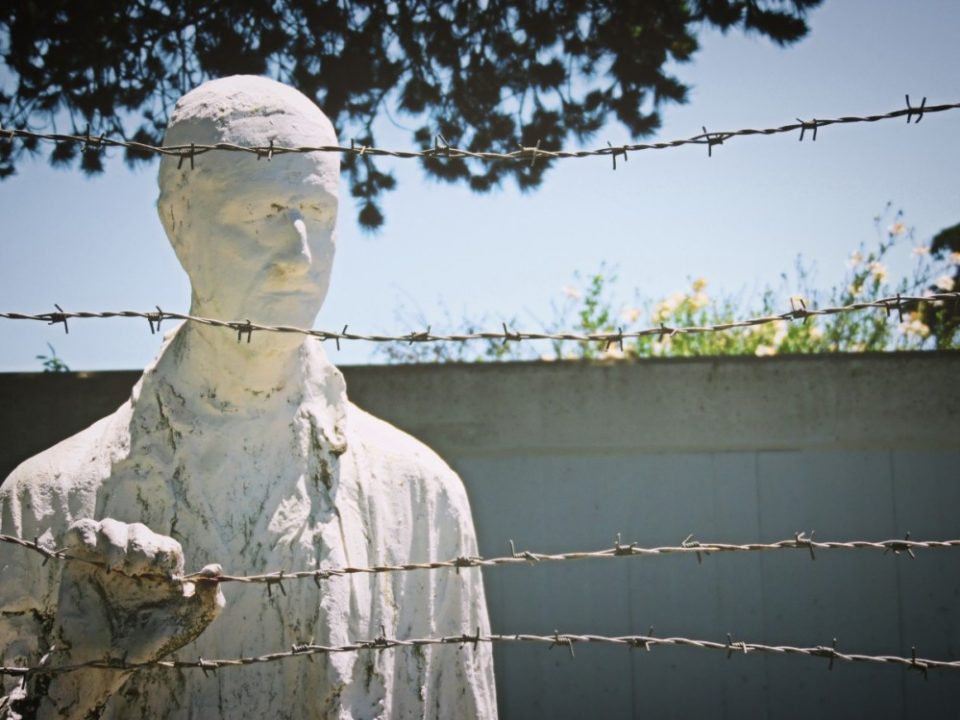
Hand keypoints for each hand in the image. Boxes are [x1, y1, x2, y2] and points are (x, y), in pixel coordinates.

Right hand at [31, 519, 224, 718]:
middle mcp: (133, 562)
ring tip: (119, 566)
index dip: (164, 553)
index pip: (166, 546)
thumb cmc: (147, 646)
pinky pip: (82, 531)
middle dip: (142, 546)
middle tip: (137, 570)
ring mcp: (105, 561)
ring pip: (111, 526)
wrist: (102, 664)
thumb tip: (215, 569)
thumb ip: (209, 601)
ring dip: (117, 539)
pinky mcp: (78, 562)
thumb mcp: (186, 626)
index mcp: (159, 573)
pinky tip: (95, 556)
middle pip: (139, 532)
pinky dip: (88, 534)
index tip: (162, 575)